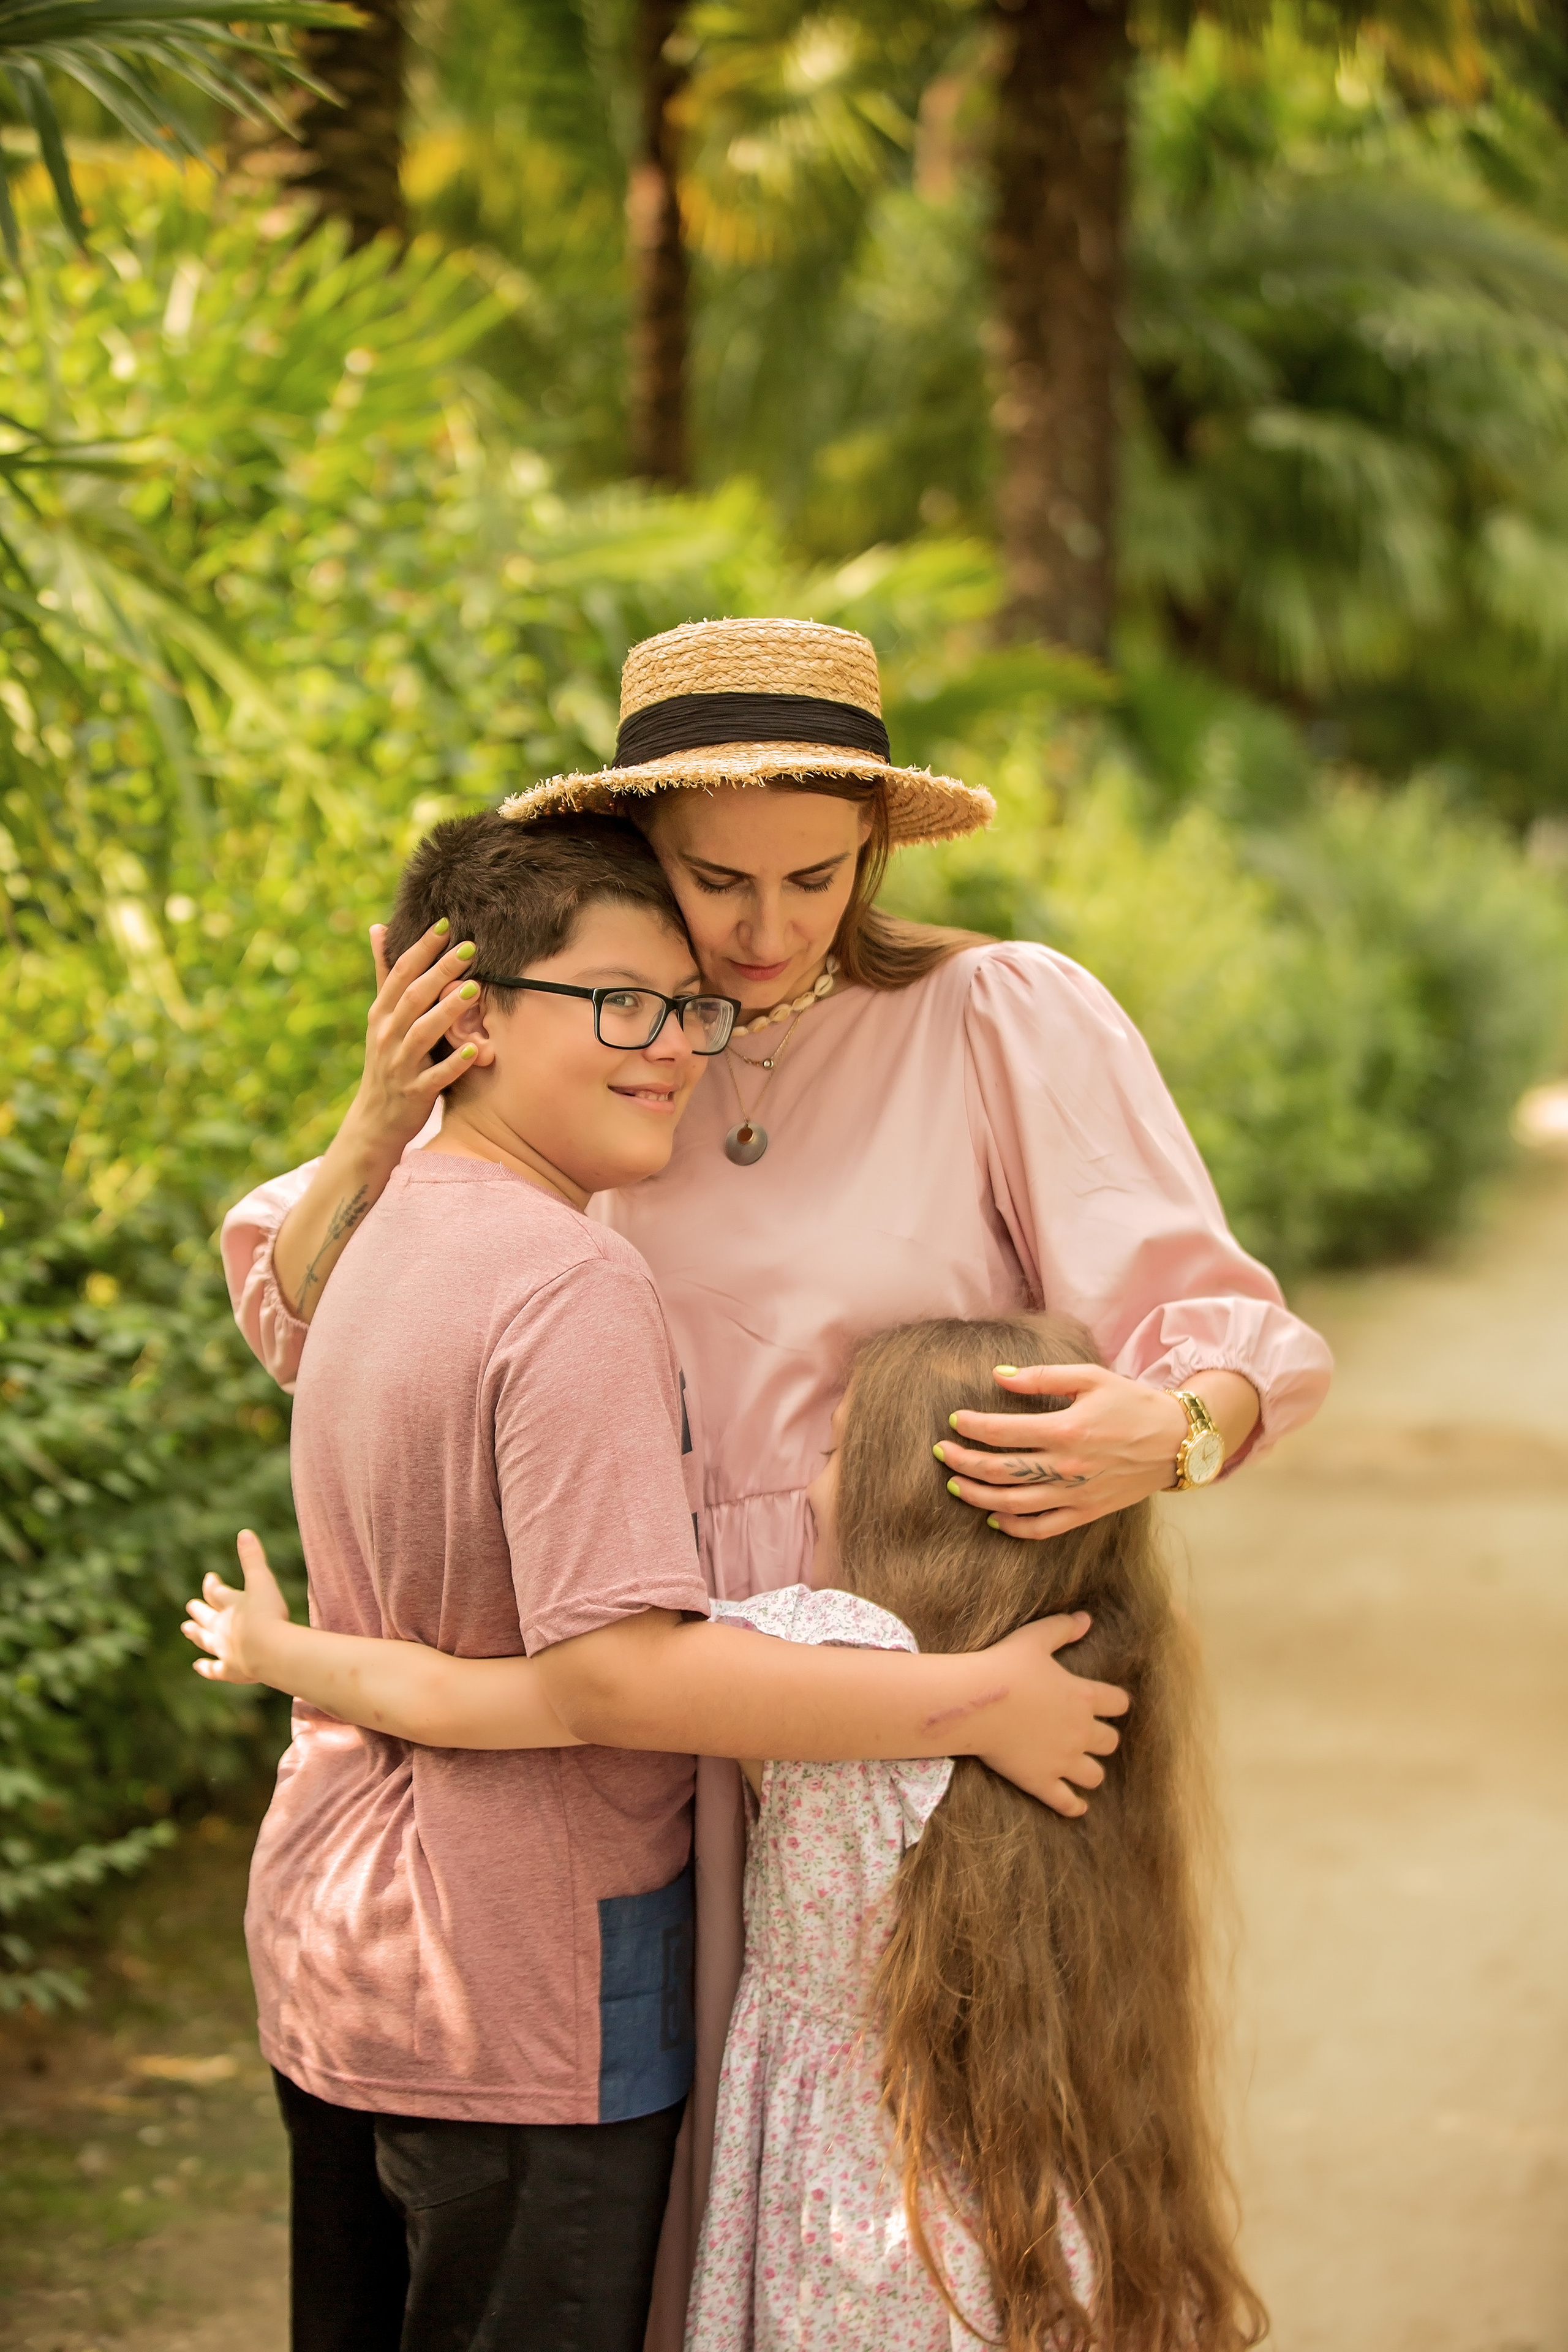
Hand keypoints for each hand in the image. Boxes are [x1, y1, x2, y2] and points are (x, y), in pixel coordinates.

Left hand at [182, 1530, 289, 1684]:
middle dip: (199, 1610)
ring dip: (196, 1634)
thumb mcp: (262, 1581)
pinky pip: (214, 1669)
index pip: (217, 1593)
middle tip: (190, 1605)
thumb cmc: (268, 1614)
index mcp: (231, 1605)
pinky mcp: (230, 1670)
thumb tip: (244, 1531)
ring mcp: (224, 1650)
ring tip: (186, 1629)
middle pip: (207, 1617)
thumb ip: (253, 1558)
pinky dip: (206, 1667)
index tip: (209, 1579)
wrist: (269, 1650)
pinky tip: (198, 1666)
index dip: (212, 1586)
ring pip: (205, 1640)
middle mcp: (222, 1627)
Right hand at [344, 918, 484, 1161]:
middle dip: (440, 971)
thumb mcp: (380, 1017)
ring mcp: (400, 1065)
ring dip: (449, 1011)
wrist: (374, 1120)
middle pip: (414, 998)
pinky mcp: (415, 1092)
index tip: (444, 924)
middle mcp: (387, 1036)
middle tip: (469, 947)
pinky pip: (436, 1076)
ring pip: (424, 1033)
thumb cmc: (385, 1061)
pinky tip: (475, 1049)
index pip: (399, 974)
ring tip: (475, 989)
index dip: (420, 949)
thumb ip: (385, 975)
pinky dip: (455, 1063)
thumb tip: (379, 928)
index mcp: (380, 1015)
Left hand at [936, 1362, 1196, 1537]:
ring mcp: (1076, 1495)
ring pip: (1014, 1505)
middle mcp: (1067, 1467)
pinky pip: (1043, 1528)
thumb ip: (1042, 1377)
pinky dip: (1014, 1528)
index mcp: (1066, 1429)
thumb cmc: (1132, 1403)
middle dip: (963, 1462)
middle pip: (1000, 1471)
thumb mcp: (1091, 1377)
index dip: (972, 1426)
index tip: (954, 1420)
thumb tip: (998, 1375)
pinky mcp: (1087, 1512)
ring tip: (957, 1485)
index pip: (1002, 1432)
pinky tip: (994, 1518)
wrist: (1177, 1441)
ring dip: (979, 1496)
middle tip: (942, 1453)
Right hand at [973, 1612, 1128, 1816]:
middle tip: (1088, 1735)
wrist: (976, 1701)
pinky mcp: (1041, 1781)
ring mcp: (1062, 1760)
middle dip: (1102, 1739)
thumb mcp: (1035, 1638)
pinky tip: (1077, 1805)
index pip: (1119, 1704)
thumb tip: (1087, 1619)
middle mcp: (1080, 1731)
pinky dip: (1075, 1805)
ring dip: (1091, 1770)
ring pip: (1095, 1775)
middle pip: (1110, 1742)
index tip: (1107, 1704)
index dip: (1115, 1703)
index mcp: (1084, 1697)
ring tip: (1081, 1766)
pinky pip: (1067, 1802)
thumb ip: (1063, 1628)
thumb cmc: (1005, 1665)